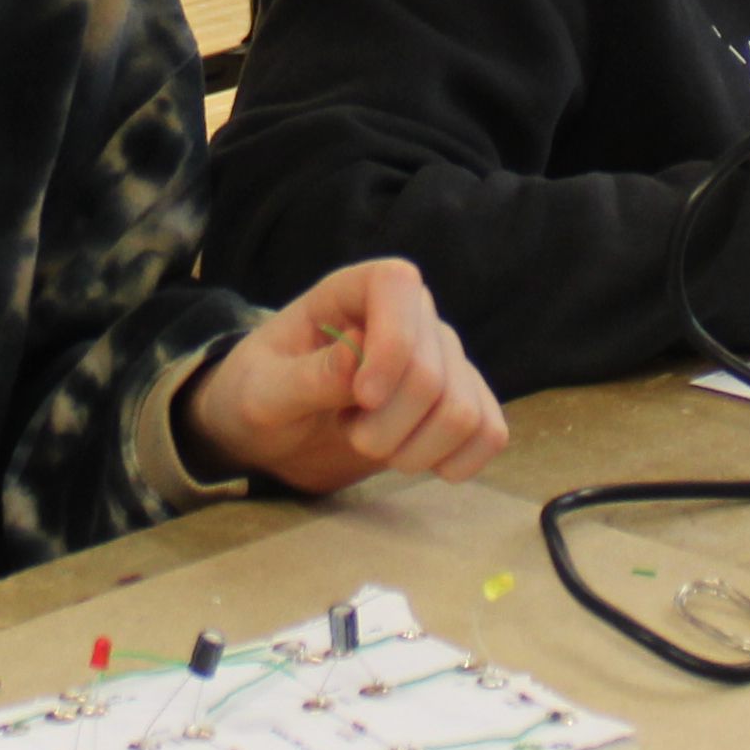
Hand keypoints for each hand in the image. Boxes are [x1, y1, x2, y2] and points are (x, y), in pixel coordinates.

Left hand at [185, 260, 508, 494]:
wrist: (275, 433)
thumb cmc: (259, 396)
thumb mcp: (262, 391)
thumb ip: (308, 377)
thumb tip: (360, 361)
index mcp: (355, 290)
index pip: (399, 286)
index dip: (392, 343)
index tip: (361, 397)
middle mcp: (410, 316)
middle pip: (433, 371)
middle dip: (387, 425)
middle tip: (348, 434)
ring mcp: (443, 359)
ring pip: (464, 411)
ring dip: (416, 449)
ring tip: (374, 445)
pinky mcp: (460, 401)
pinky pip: (491, 432)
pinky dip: (458, 460)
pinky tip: (422, 464)